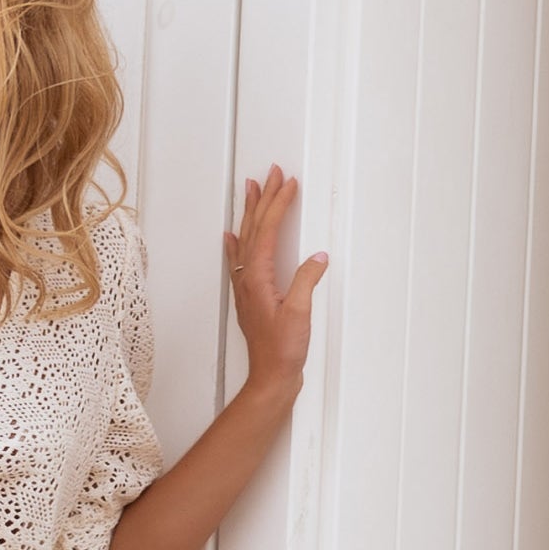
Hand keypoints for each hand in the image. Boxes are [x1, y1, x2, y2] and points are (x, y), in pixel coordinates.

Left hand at [224, 166, 328, 406]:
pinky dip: (237, 242)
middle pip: (254, 228)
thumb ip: (306, 281)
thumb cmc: (282, 350)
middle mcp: (247, 277)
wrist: (270, 376)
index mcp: (258, 276)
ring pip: (246, 238)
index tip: (287, 183)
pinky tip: (232, 235)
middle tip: (271, 173)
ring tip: (251, 188)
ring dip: (250, 212)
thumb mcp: (299, 313)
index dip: (278, 204)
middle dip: (263, 198)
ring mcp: (246, 286)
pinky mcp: (250, 296)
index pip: (267, 230)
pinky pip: (240, 258)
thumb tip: (317, 257)